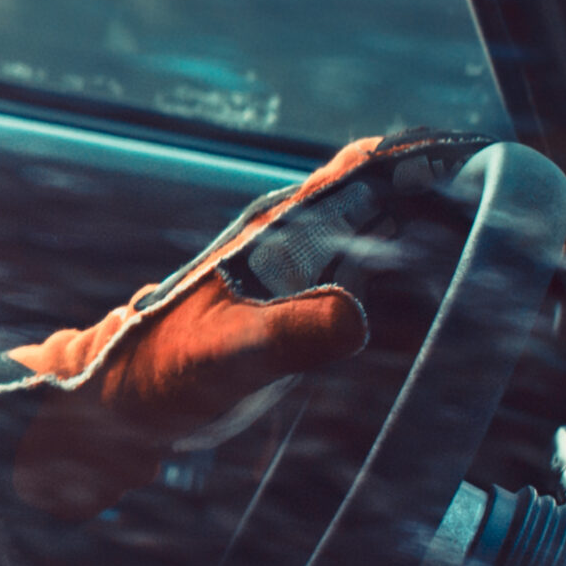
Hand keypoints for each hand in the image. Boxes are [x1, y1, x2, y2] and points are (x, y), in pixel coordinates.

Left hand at [0, 130, 493, 552]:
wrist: (98, 417)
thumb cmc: (151, 377)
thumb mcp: (224, 354)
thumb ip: (284, 335)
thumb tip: (353, 315)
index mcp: (262, 244)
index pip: (337, 186)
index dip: (389, 166)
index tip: (445, 148)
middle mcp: (267, 258)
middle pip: (348, 211)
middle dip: (406, 197)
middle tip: (467, 190)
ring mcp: (265, 293)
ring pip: (339, 249)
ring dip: (390, 238)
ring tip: (449, 235)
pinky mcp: (262, 330)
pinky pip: (325, 296)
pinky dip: (364, 291)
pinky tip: (389, 307)